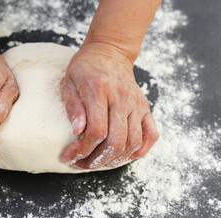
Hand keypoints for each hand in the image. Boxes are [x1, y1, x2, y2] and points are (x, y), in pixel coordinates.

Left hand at [62, 42, 158, 168]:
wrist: (109, 51)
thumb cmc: (85, 67)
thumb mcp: (69, 82)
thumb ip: (73, 106)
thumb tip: (77, 132)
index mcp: (99, 90)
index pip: (96, 131)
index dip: (82, 150)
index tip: (70, 157)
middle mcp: (122, 98)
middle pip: (116, 141)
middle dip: (97, 160)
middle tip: (82, 164)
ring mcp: (136, 104)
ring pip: (133, 143)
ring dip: (115, 160)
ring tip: (98, 162)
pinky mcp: (145, 107)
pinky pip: (151, 135)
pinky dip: (140, 150)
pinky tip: (124, 155)